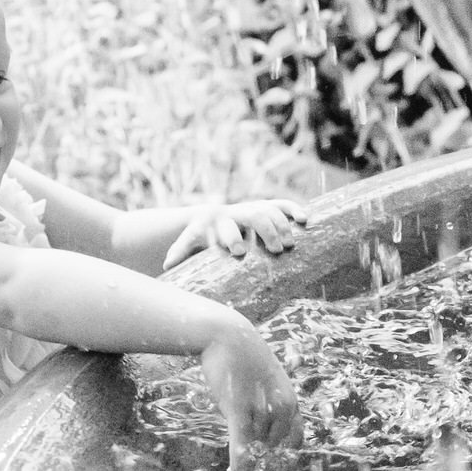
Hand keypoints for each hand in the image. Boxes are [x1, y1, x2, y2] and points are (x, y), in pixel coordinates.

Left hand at [165, 200, 306, 266]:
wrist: (210, 217)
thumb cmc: (202, 237)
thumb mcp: (189, 242)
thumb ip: (180, 252)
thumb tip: (166, 266)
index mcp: (215, 221)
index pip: (224, 226)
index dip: (232, 236)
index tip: (239, 251)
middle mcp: (234, 212)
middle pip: (253, 216)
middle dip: (265, 231)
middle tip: (276, 250)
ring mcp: (251, 208)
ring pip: (269, 211)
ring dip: (281, 226)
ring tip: (290, 245)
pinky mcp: (265, 207)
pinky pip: (281, 205)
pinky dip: (294, 210)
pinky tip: (305, 219)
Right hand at [200, 325, 298, 470]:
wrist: (228, 336)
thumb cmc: (246, 361)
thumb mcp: (267, 384)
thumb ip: (269, 409)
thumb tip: (265, 435)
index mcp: (291, 401)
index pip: (297, 440)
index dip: (289, 459)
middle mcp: (281, 407)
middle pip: (274, 447)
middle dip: (265, 460)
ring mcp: (261, 408)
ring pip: (255, 444)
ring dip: (246, 454)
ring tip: (238, 448)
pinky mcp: (239, 408)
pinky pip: (242, 442)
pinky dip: (240, 462)